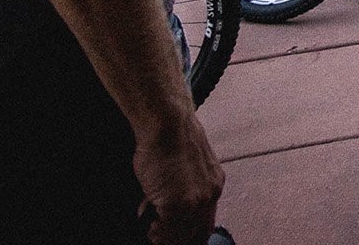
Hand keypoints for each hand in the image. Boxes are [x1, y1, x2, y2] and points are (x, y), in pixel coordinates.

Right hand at [133, 111, 222, 244]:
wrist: (168, 124)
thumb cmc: (171, 139)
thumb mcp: (187, 167)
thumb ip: (184, 189)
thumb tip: (165, 210)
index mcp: (213, 185)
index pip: (205, 224)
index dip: (188, 234)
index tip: (172, 235)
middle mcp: (210, 195)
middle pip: (197, 234)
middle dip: (176, 239)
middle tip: (157, 232)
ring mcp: (196, 201)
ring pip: (180, 236)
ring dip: (162, 234)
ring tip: (150, 224)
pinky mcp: (179, 204)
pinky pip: (165, 230)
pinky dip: (153, 229)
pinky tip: (145, 216)